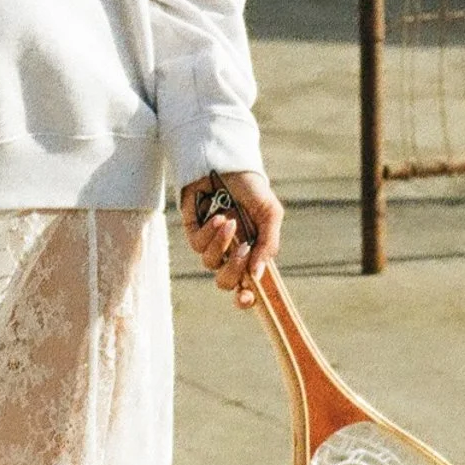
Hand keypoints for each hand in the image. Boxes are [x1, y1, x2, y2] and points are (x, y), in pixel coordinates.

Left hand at [181, 169, 281, 303]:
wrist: (229, 165)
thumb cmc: (251, 190)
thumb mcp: (270, 214)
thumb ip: (268, 244)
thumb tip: (258, 275)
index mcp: (252, 253)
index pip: (247, 286)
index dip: (247, 299)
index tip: (248, 298)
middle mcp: (231, 253)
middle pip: (227, 282)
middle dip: (234, 270)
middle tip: (243, 250)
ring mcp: (212, 244)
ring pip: (211, 264)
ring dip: (222, 244)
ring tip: (230, 221)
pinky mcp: (194, 232)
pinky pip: (199, 245)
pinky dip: (210, 232)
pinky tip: (219, 216)